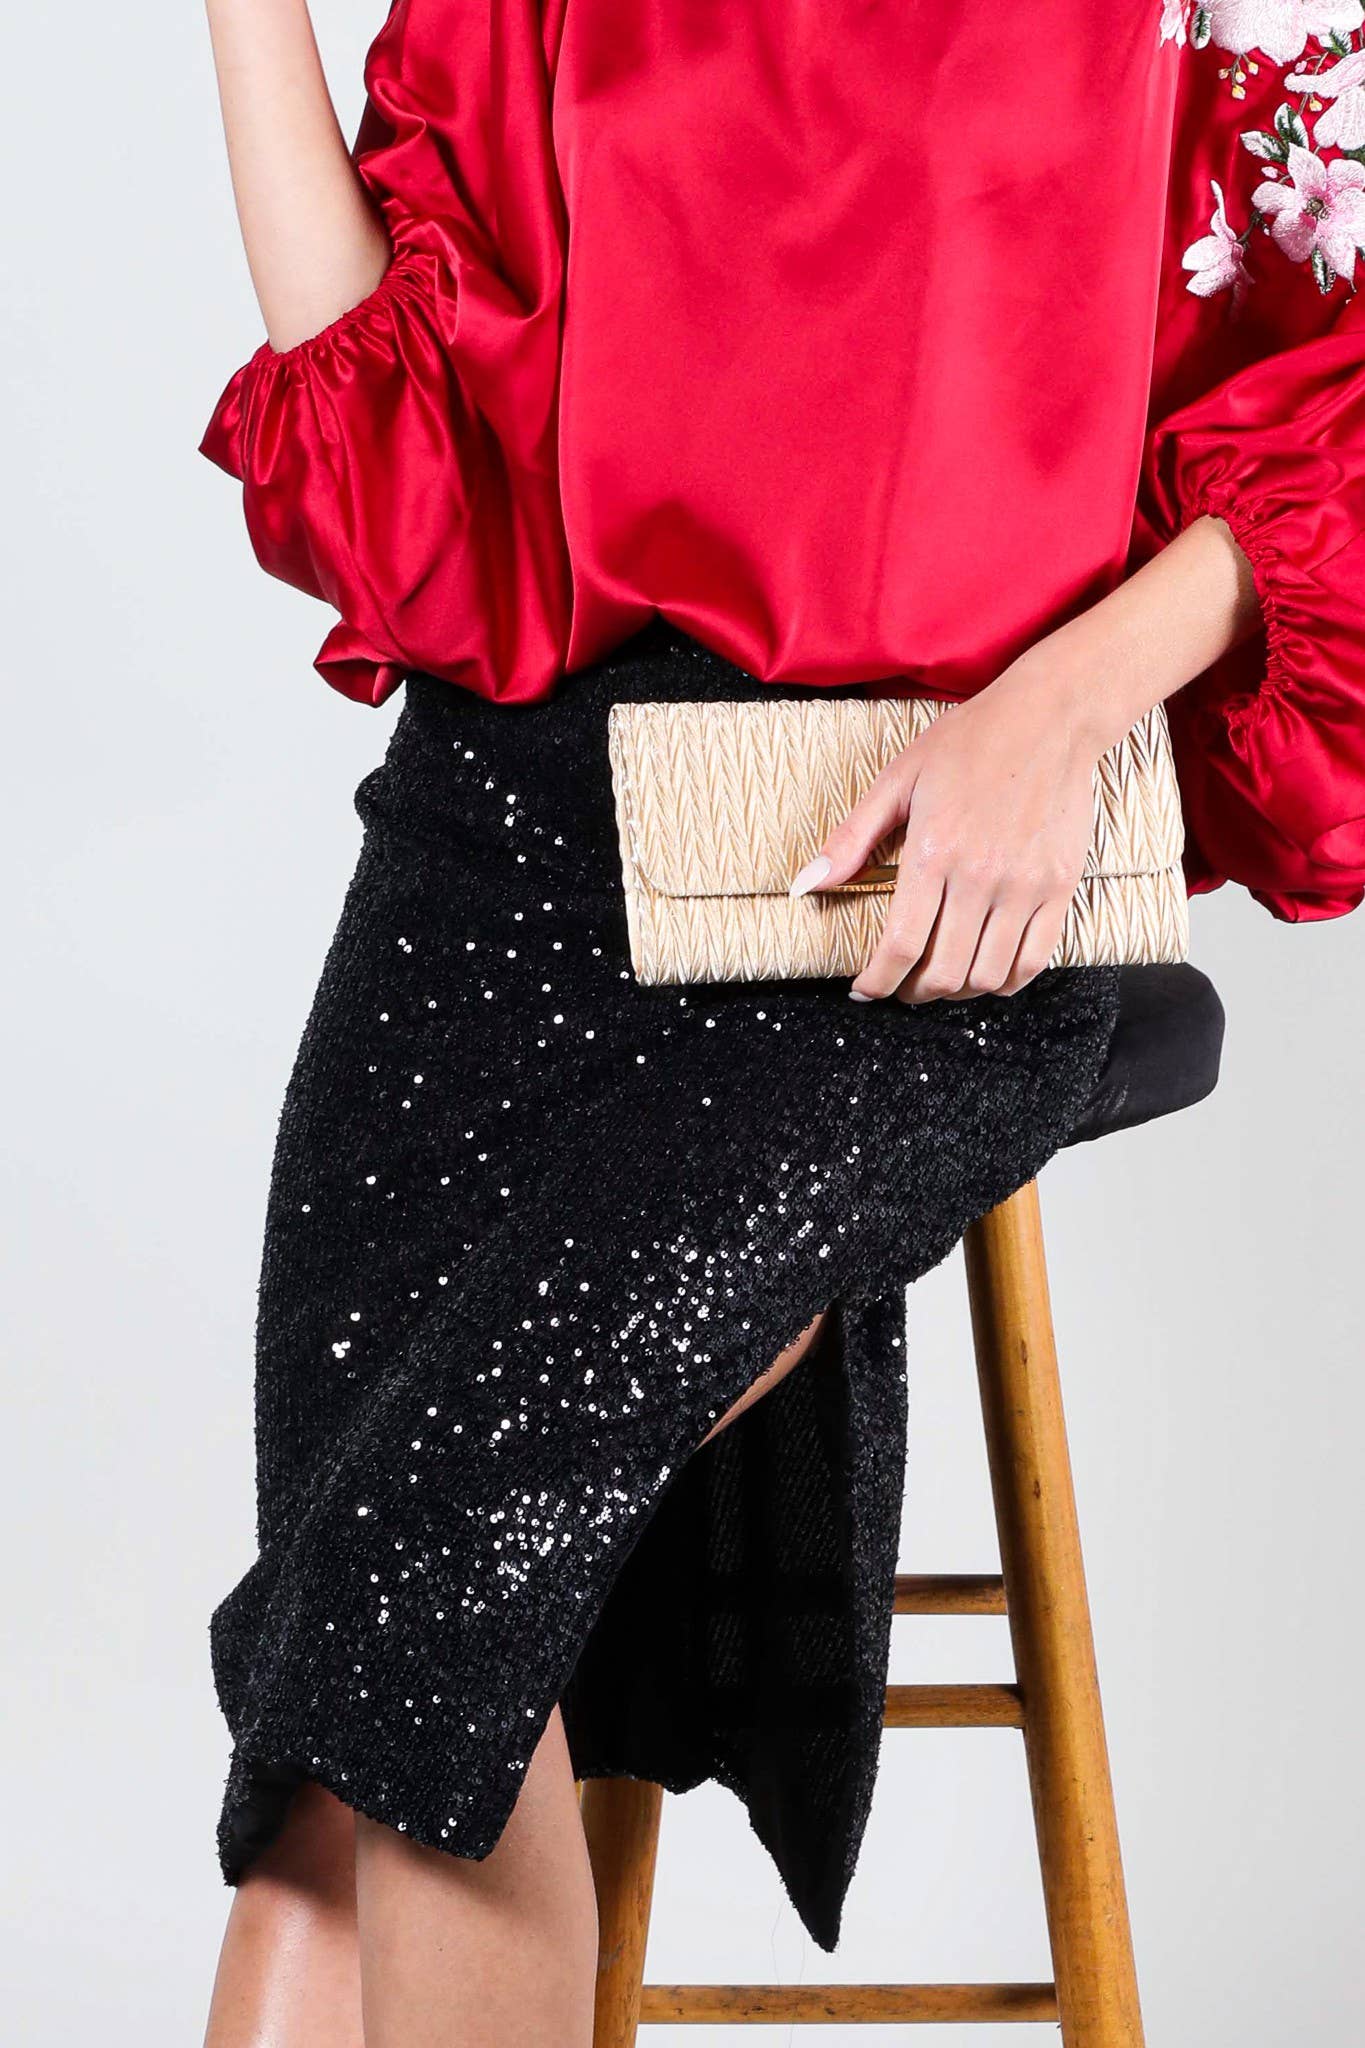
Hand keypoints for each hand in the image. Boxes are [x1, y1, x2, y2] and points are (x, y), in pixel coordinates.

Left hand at [788, 514, 1261, 1003]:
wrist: (1051, 718)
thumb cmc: (970, 742)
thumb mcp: (897, 780)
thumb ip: (850, 839)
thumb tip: (803, 885)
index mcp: (933, 853)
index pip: (900, 946)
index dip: (877, 981)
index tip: (865, 990)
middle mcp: (981, 877)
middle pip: (943, 972)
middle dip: (913, 992)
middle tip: (901, 985)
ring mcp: (1025, 887)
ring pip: (987, 976)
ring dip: (957, 992)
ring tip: (940, 979)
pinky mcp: (1059, 888)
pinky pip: (1032, 961)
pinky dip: (1004, 981)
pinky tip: (984, 972)